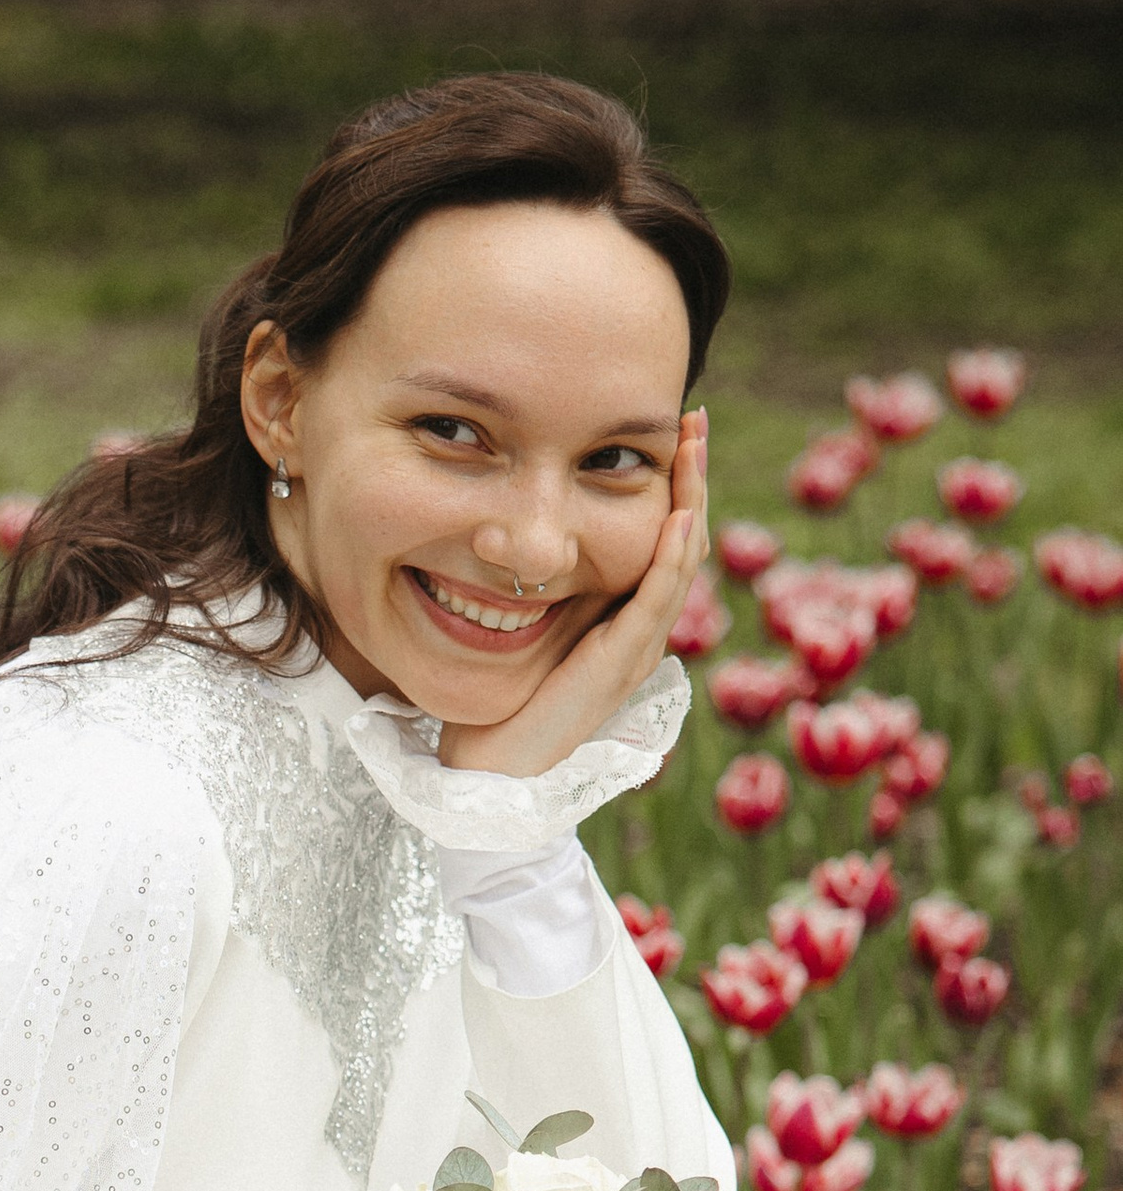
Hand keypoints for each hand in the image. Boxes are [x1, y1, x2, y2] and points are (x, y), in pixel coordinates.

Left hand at [440, 407, 707, 780]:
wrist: (495, 768)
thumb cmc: (505, 702)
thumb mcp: (532, 624)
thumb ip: (548, 587)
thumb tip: (531, 532)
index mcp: (625, 619)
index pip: (662, 541)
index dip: (673, 487)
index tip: (673, 435)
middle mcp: (641, 631)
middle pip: (684, 542)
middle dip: (691, 479)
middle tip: (695, 422)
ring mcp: (636, 649)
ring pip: (678, 565)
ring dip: (689, 503)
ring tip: (692, 450)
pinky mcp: (618, 666)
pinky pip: (653, 605)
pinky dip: (669, 561)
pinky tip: (677, 522)